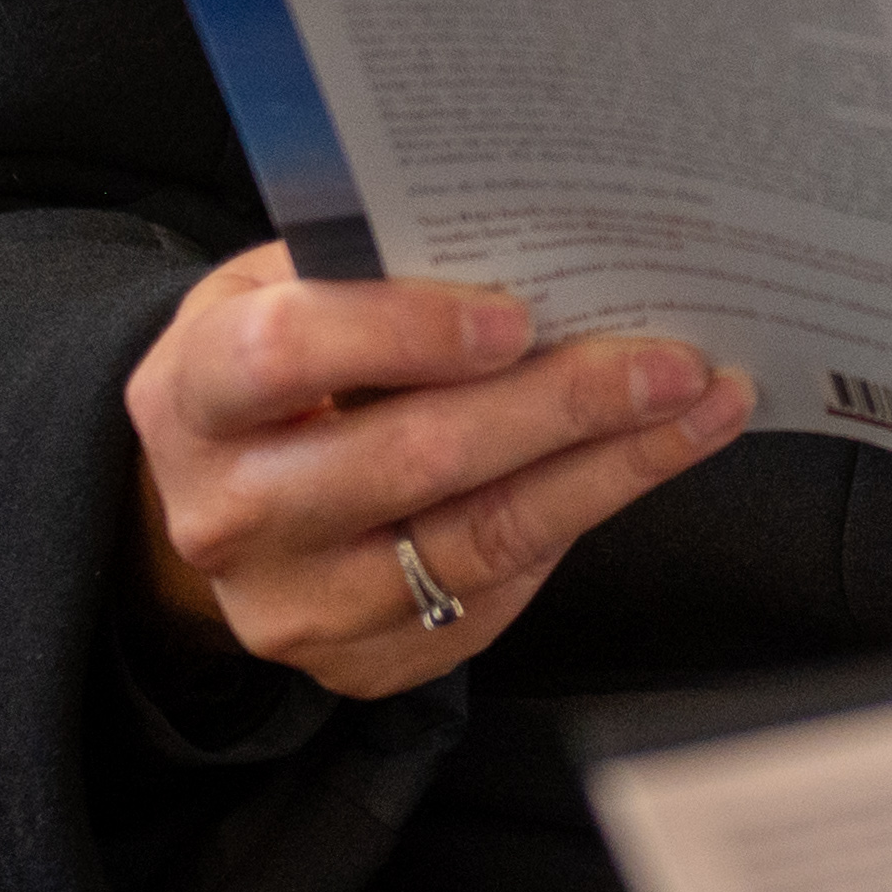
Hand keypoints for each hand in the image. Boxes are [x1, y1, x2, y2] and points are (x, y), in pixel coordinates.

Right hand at [122, 240, 752, 698]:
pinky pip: (497, 593)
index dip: (403, 331)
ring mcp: (294, 606)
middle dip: (558, 405)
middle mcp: (230, 514)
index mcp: (192, 393)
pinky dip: (585, 516)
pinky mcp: (363, 662)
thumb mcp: (283, 286)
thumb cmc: (279, 359)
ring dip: (607, 469)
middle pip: (408, 461)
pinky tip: (650, 460)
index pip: (284, 354)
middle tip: (669, 360)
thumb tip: (533, 228)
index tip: (515, 315)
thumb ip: (372, 263)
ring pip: (475, 541)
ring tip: (699, 405)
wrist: (227, 491)